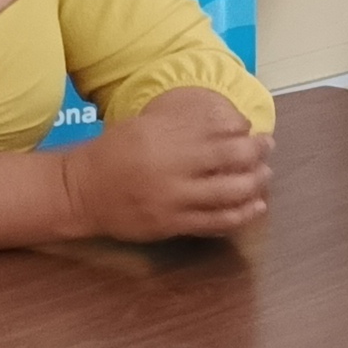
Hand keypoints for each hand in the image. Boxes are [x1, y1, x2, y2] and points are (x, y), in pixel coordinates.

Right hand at [64, 87, 271, 241]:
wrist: (81, 190)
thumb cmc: (114, 153)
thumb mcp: (143, 126)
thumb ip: (181, 124)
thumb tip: (228, 124)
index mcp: (162, 136)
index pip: (215, 128)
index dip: (240, 128)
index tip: (249, 128)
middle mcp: (170, 167)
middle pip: (230, 158)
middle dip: (256, 151)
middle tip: (267, 147)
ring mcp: (172, 199)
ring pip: (228, 192)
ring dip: (255, 183)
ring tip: (265, 175)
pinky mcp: (171, 224)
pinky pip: (215, 222)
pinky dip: (241, 214)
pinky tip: (256, 206)